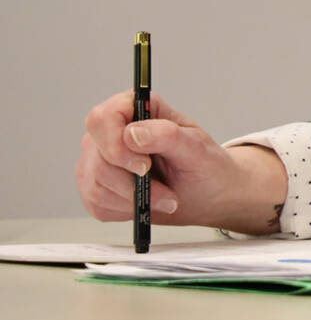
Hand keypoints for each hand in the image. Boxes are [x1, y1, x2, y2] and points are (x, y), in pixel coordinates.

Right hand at [76, 91, 285, 233]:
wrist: (206, 195)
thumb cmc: (205, 166)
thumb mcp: (197, 148)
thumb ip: (166, 135)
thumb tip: (132, 133)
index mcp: (138, 109)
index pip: (102, 119)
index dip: (115, 144)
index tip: (144, 166)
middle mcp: (112, 131)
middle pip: (100, 159)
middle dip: (134, 184)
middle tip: (167, 193)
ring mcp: (99, 159)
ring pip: (97, 185)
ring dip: (135, 200)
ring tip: (165, 199)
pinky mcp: (95, 186)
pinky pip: (97, 204)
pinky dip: (126, 210)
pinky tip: (146, 204)